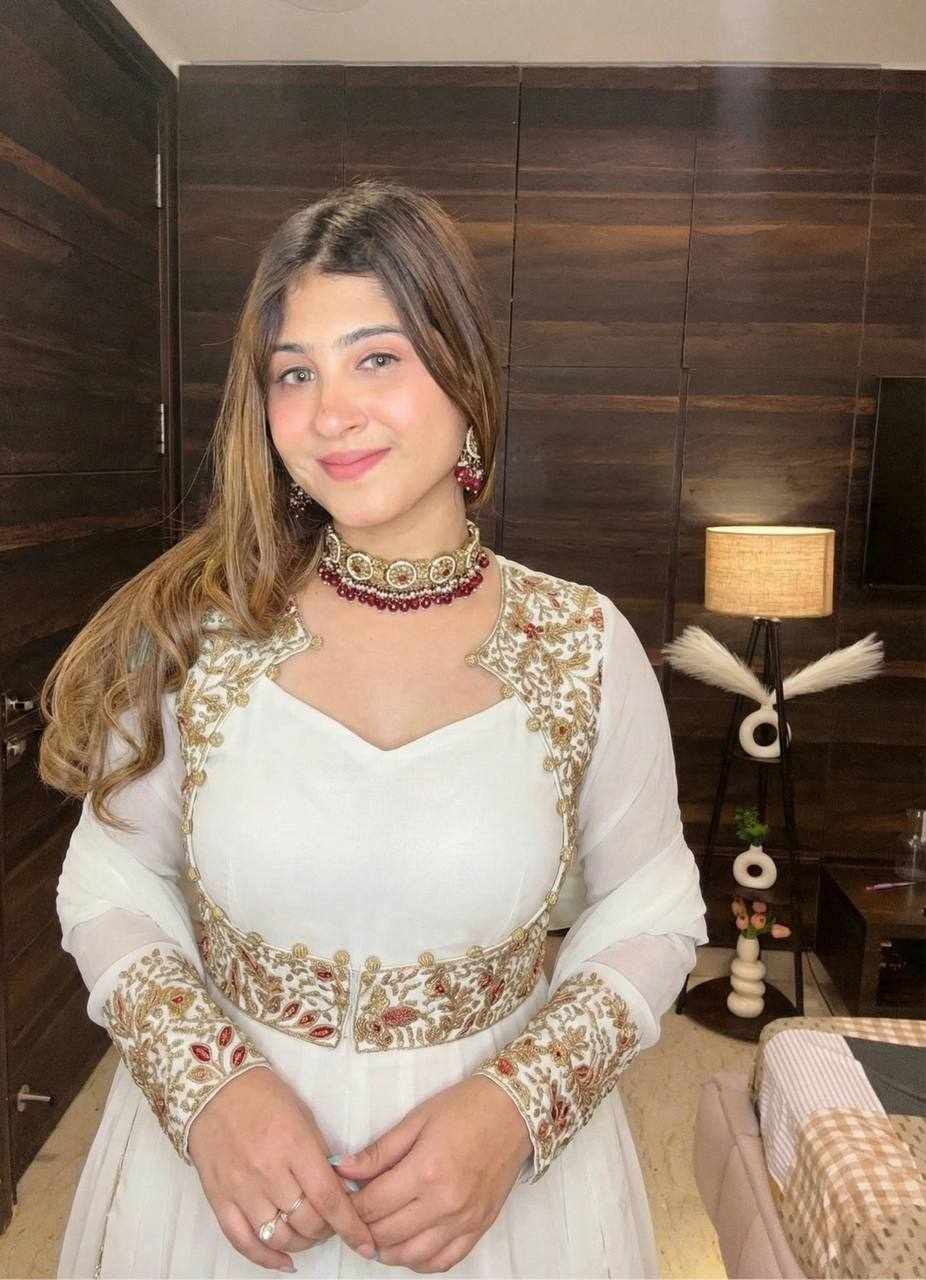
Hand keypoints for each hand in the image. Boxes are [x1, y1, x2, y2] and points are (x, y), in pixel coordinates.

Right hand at [187, 1065, 377, 1271]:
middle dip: (327, 1230)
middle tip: (332, 1222)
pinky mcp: (219, 1201)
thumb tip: (340, 1192)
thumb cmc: (265, 1098)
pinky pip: (243, 1242)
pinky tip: (283, 1260)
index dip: (350, 1226)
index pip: (328, 1198)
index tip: (366, 1243)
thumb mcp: (303, 1118)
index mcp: (294, 1146)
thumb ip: (321, 1157)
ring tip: (309, 1234)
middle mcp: (268, 1172)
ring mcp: (241, 1189)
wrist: (214, 1090)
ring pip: (279, 1237)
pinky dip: (266, 1258)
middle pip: (307, 1222)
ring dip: (302, 1243)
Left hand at [330, 1075, 533, 1271]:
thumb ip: (379, 1151)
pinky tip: (408, 1246)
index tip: (340, 1199)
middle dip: (361, 1229)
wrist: (515, 1111)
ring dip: (386, 1250)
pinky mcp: (480, 1227)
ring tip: (375, 1233)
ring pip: (411, 1256)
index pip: (372, 1205)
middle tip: (352, 1216)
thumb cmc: (465, 1107)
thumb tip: (343, 1170)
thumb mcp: (417, 1119)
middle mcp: (445, 1203)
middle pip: (387, 1234)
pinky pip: (443, 1261)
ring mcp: (464, 1220)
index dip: (348, 1206)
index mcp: (425, 1171)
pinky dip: (419, 1261)